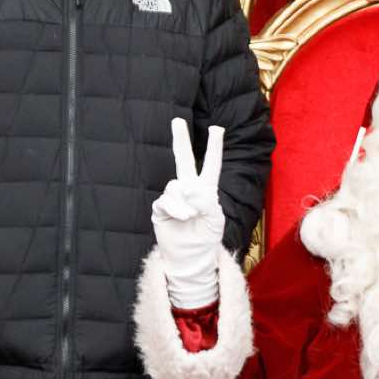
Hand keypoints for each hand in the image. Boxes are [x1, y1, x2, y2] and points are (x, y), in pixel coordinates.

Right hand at [152, 117, 225, 306]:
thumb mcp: (215, 219)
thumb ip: (207, 201)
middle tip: (177, 121)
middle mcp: (188, 189)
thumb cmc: (207, 238)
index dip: (213, 147)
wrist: (191, 258)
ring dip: (184, 202)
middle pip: (183, 160)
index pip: (211, 165)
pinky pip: (165, 201)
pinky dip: (175, 208)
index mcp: (207, 190)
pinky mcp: (161, 210)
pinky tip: (183, 217)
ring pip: (175, 186)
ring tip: (190, 217)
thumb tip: (188, 189)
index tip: (216, 129)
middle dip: (180, 140)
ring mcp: (173, 198)